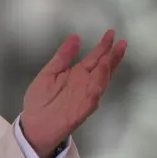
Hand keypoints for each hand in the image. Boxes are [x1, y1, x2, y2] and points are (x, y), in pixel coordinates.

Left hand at [21, 30, 126, 157]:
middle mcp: (84, 84)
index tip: (112, 33)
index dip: (103, 47)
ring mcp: (85, 96)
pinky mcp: (82, 109)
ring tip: (114, 53)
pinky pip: (92, 97)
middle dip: (112, 56)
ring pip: (100, 81)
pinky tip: (100, 77)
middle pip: (102, 68)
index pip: (94, 58)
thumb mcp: (49, 72)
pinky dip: (97, 87)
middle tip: (122, 42)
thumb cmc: (40, 99)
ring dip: (108, 69)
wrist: (34, 124)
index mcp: (77, 74)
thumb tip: (76, 37)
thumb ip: (63, 56)